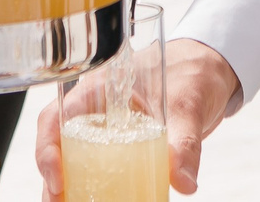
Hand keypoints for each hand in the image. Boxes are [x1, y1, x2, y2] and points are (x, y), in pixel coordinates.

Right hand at [34, 39, 238, 197]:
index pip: (58, 115)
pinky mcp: (122, 148)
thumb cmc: (192, 72)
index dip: (48, 146)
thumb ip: (185, 142)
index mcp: (100, 88)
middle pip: (60, 144)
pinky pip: (100, 169)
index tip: (57, 176)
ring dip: (70, 187)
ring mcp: (108, 130)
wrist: (211, 74)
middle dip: (53, 178)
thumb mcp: (188, 104)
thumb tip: (183, 181)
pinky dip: (95, 188)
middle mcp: (97, 110)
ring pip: (75, 160)